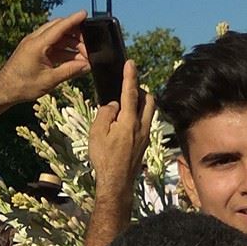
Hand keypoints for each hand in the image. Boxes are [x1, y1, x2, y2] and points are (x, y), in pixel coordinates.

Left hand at [0, 13, 90, 108]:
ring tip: (83, 56)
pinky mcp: (33, 51)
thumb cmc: (22, 86)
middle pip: (59, 28)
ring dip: (70, 43)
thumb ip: (70, 71)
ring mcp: (33, 44)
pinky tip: (73, 59)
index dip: (73, 20)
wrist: (3, 91)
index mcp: (37, 44)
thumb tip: (87, 65)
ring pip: (56, 37)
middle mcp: (34, 40)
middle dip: (75, 33)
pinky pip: (51, 45)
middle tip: (89, 44)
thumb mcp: (49, 80)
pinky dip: (63, 49)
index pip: (59, 27)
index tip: (85, 13)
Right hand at [87, 60, 156, 192]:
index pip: (130, 93)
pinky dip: (139, 115)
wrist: (117, 182)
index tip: (131, 63)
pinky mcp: (145, 142)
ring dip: (141, 102)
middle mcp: (141, 126)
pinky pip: (145, 122)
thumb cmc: (104, 158)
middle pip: (148, 99)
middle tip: (128, 87)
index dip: (130, 76)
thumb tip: (113, 106)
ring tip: (126, 104)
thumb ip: (105, 114)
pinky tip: (126, 122)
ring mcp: (146, 134)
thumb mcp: (97, 133)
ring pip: (149, 110)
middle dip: (140, 89)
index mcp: (129, 121)